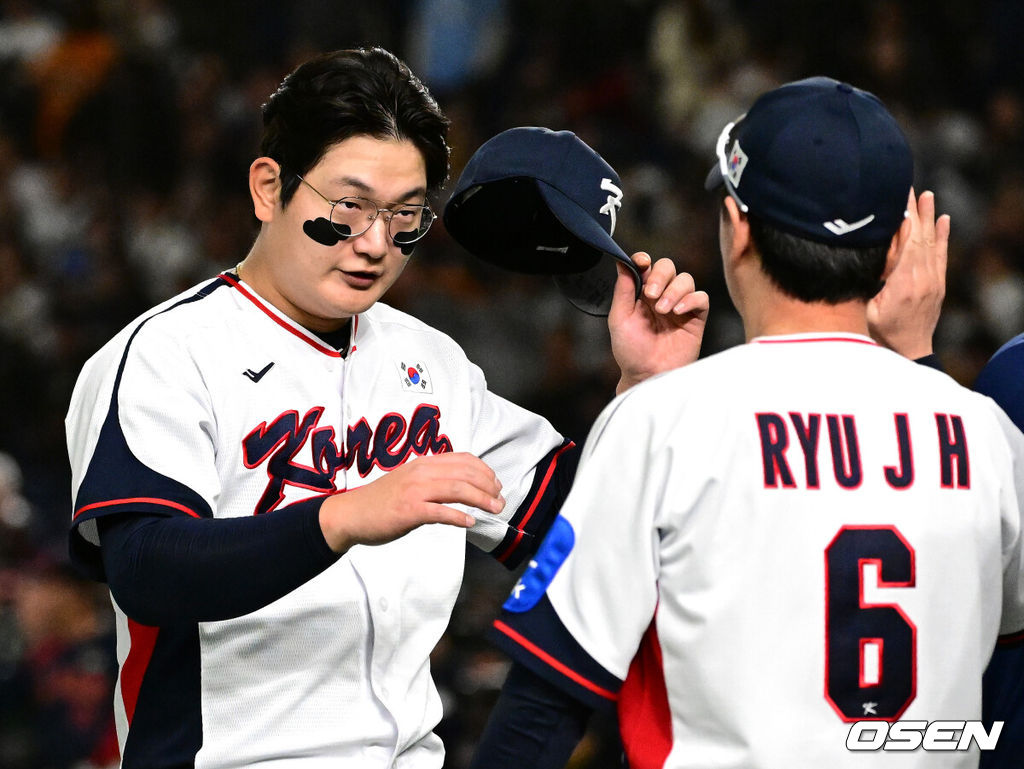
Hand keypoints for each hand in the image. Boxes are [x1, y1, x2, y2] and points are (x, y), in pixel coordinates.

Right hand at [318, 452, 503, 551]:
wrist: (352, 513)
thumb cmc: (382, 500)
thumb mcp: (409, 481)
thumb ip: (433, 480)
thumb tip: (462, 487)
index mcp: (423, 464)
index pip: (462, 460)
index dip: (484, 471)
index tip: (495, 484)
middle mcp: (421, 473)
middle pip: (465, 474)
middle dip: (488, 487)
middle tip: (500, 501)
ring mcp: (415, 491)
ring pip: (458, 489)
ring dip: (481, 500)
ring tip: (495, 510)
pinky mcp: (409, 511)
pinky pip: (441, 512)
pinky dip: (459, 517)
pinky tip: (469, 522)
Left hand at [609, 251, 708, 393]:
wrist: (647, 375)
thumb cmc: (631, 351)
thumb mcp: (620, 319)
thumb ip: (623, 290)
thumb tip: (620, 262)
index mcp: (641, 294)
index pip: (647, 267)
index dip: (644, 260)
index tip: (642, 263)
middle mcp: (662, 296)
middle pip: (668, 267)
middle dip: (660, 276)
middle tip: (651, 295)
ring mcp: (680, 306)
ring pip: (685, 279)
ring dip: (674, 291)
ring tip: (663, 311)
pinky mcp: (696, 318)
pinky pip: (701, 298)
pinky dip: (690, 300)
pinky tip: (677, 313)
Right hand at [867, 189, 949, 359]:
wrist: (908, 353)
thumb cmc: (879, 333)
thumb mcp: (865, 309)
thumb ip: (867, 283)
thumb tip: (864, 254)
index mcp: (903, 283)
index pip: (905, 242)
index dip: (902, 218)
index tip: (896, 197)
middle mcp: (922, 278)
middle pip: (919, 237)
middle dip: (914, 211)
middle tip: (909, 187)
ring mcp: (933, 282)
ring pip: (932, 243)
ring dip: (929, 217)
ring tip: (927, 195)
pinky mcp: (938, 286)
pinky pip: (942, 256)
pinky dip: (943, 236)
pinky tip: (944, 219)